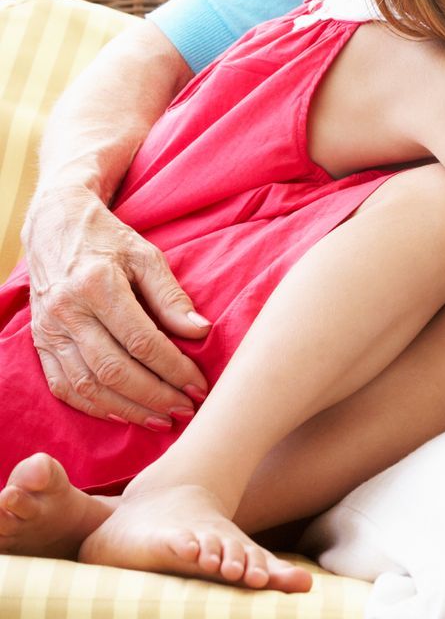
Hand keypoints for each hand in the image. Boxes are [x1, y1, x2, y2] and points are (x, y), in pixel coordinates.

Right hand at [25, 191, 209, 422]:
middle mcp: (67, 312)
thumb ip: (171, 296)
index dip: (173, 369)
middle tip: (186, 410)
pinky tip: (121, 413)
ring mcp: (48, 331)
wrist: (54, 228)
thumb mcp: (146, 256)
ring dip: (126, 408)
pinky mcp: (39, 344)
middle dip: (154, 396)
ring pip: (87, 385)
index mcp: (97, 286)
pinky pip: (63, 386)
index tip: (199, 385)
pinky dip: (93, 406)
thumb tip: (201, 331)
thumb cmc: (108, 240)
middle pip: (114, 369)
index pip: (141, 341)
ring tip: (160, 419)